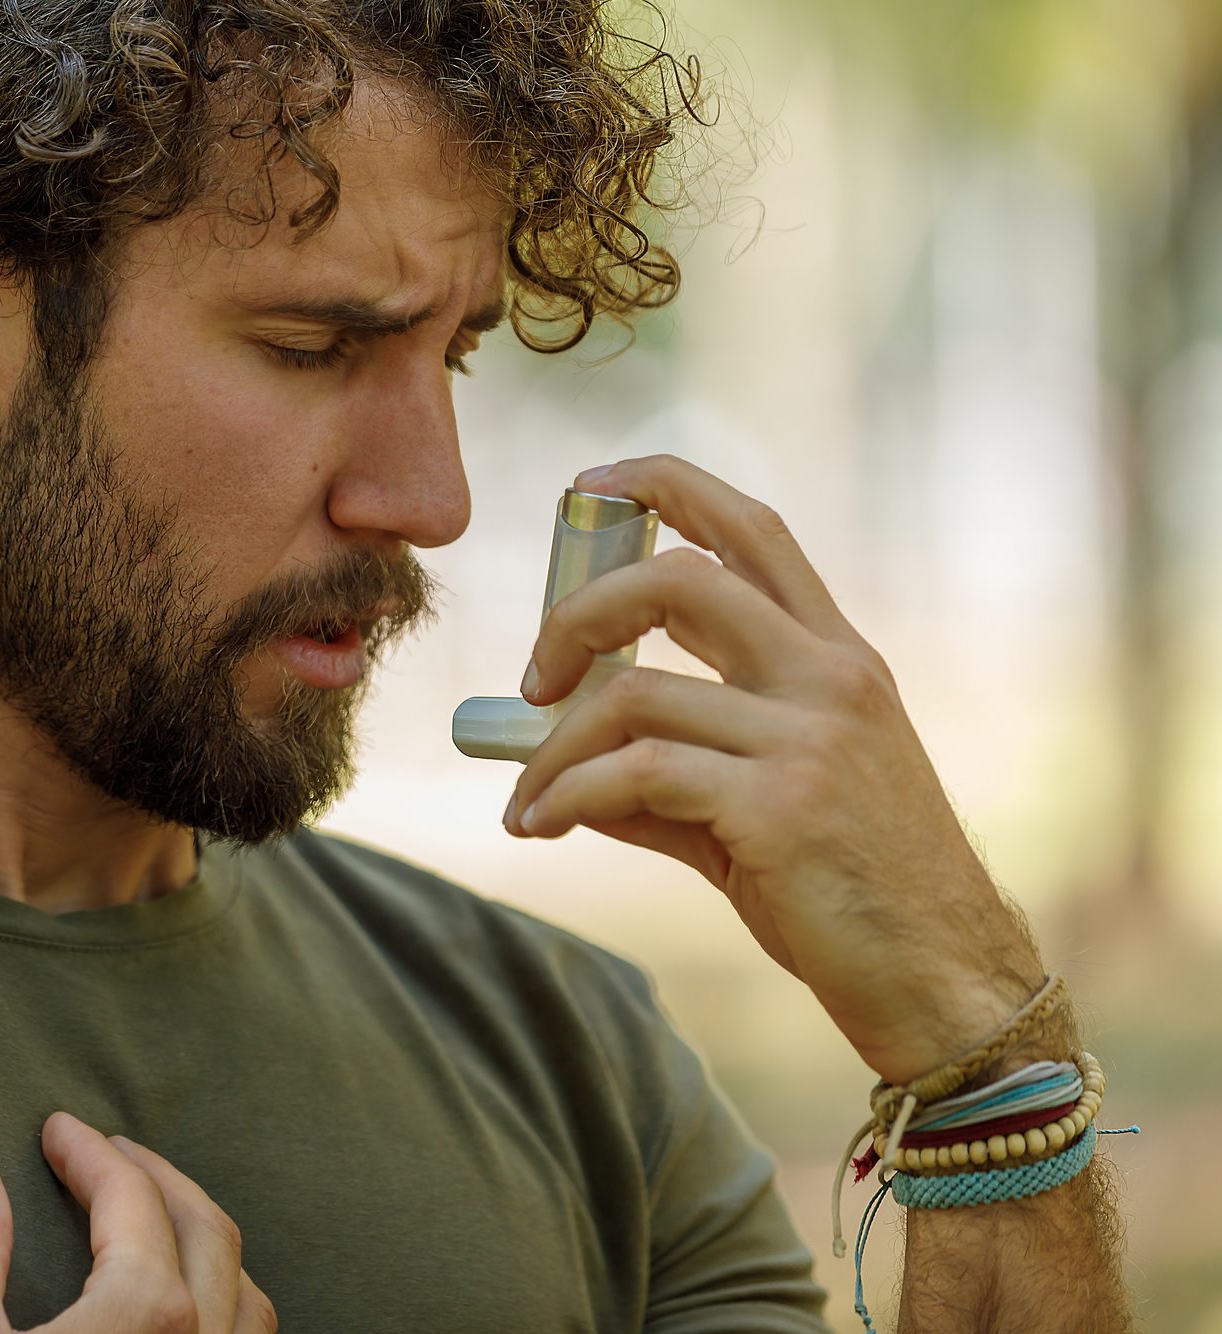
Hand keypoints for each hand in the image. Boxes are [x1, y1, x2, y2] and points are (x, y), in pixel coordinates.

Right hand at [0, 1110, 276, 1332]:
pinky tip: (181, 1312)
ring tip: (160, 1224)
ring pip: (246, 1304)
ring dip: (207, 1248)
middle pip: (208, 1234)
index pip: (131, 1201)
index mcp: (146, 1315)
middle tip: (110, 1154)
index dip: (91, 1155)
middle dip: (159, 1180)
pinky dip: (222, 1310)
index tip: (58, 1130)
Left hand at [502, 454, 1043, 1081]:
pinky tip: (541, 826)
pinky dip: (565, 797)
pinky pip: (634, 776)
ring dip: (552, 749)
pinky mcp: (780, 809)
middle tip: (532, 682)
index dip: (667, 484)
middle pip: (678, 581)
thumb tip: (560, 768)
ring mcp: (811, 739)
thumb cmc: (856, 896)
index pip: (752, 529)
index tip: (592, 486)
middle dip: (577, 616)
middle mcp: (830, 678)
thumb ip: (673, 775)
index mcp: (837, 658)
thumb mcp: (772, 806)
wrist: (944, 984)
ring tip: (525, 800)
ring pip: (634, 694)